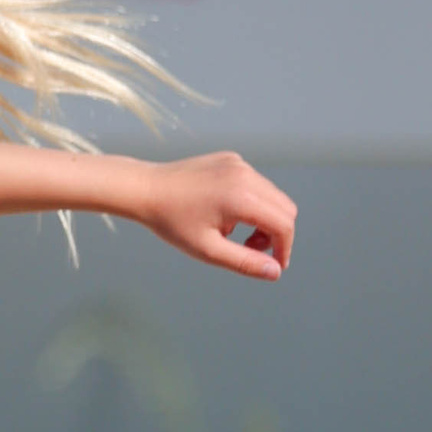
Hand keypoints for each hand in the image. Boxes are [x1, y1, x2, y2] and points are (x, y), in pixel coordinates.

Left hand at [138, 152, 296, 280]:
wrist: (146, 189)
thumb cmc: (172, 222)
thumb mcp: (208, 249)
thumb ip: (244, 261)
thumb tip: (274, 272)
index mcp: (242, 197)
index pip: (283, 224)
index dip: (284, 248)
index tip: (275, 266)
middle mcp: (246, 175)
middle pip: (285, 208)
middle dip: (275, 233)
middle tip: (248, 249)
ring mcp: (240, 164)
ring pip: (272, 196)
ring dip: (263, 219)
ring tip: (230, 233)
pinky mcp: (232, 160)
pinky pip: (255, 184)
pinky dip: (250, 203)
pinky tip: (221, 214)